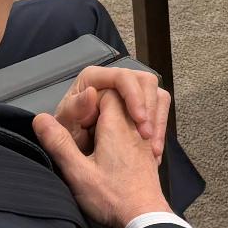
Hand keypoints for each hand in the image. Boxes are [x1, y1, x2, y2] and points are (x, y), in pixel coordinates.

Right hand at [34, 89, 169, 227]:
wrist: (145, 218)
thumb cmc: (112, 197)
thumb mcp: (78, 173)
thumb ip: (59, 144)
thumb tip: (39, 119)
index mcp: (116, 126)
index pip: (107, 92)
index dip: (91, 99)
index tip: (80, 118)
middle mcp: (135, 127)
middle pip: (122, 99)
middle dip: (104, 106)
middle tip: (87, 127)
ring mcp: (145, 139)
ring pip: (135, 111)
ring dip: (120, 115)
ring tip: (102, 136)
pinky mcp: (150, 153)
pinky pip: (144, 127)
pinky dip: (131, 129)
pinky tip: (118, 149)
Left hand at [52, 65, 169, 164]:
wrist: (77, 149)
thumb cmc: (69, 134)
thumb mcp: (66, 124)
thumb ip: (74, 108)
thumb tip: (91, 92)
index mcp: (95, 78)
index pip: (123, 77)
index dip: (135, 96)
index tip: (140, 119)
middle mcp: (115, 80)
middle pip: (145, 82)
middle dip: (150, 109)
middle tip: (146, 136)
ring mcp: (131, 91)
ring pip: (157, 94)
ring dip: (157, 121)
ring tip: (151, 148)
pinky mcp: (142, 103)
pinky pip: (160, 109)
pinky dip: (160, 129)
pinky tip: (153, 150)